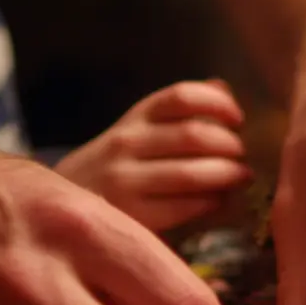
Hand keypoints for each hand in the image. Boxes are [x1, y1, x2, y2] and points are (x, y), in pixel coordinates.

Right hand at [55, 80, 252, 230]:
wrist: (61, 206)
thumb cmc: (119, 166)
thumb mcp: (140, 130)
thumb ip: (179, 112)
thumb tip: (224, 88)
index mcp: (135, 118)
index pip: (181, 96)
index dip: (218, 104)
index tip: (237, 119)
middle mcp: (127, 143)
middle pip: (194, 136)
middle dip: (230, 146)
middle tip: (243, 156)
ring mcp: (125, 180)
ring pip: (192, 173)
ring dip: (228, 175)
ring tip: (241, 178)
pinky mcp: (131, 216)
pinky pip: (185, 207)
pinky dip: (212, 202)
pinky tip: (219, 201)